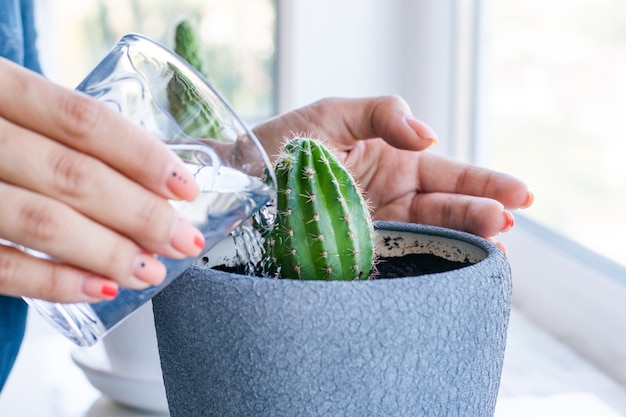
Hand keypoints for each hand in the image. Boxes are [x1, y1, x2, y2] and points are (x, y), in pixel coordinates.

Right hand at [0, 58, 205, 302]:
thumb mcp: (5, 107)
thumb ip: (54, 129)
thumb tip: (143, 175)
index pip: (82, 120)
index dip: (141, 156)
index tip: (185, 187)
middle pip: (73, 176)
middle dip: (140, 214)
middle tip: (184, 239)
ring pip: (42, 223)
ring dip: (107, 252)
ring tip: (151, 271)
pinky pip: (0, 267)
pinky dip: (54, 283)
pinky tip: (99, 289)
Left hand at [253, 96, 532, 247]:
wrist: (236, 181)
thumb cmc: (281, 142)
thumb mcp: (333, 114)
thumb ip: (382, 114)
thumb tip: (429, 135)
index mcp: (392, 163)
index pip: (448, 175)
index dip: (485, 184)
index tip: (520, 195)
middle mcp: (390, 199)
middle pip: (446, 209)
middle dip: (480, 214)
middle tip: (507, 222)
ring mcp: (375, 230)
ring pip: (428, 237)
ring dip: (461, 241)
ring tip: (494, 247)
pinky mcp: (354, 256)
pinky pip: (396, 262)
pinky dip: (426, 267)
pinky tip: (451, 271)